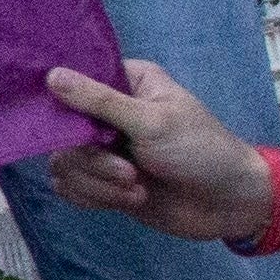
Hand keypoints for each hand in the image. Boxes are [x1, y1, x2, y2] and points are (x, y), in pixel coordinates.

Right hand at [39, 60, 279, 241]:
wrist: (229, 204)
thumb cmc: (201, 151)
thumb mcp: (152, 122)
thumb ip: (99, 101)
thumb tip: (50, 75)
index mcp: (126, 84)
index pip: (72, 82)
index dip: (63, 105)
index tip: (74, 127)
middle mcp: (109, 114)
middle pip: (62, 132)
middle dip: (92, 160)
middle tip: (128, 171)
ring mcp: (105, 150)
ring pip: (64, 163)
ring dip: (98, 183)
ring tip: (137, 188)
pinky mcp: (103, 182)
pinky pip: (70, 188)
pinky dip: (95, 197)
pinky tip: (129, 199)